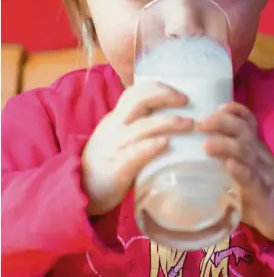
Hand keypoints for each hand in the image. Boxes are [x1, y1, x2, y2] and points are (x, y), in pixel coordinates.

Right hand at [81, 82, 192, 215]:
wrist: (80, 189)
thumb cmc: (109, 161)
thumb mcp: (119, 135)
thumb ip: (139, 125)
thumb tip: (173, 117)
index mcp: (117, 117)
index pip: (136, 92)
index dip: (159, 87)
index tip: (181, 93)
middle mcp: (115, 127)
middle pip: (139, 100)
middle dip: (165, 95)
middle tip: (187, 101)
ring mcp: (115, 146)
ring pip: (142, 126)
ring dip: (169, 121)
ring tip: (189, 124)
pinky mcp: (117, 168)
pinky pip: (135, 153)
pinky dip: (152, 145)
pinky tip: (167, 142)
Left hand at [198, 102, 273, 252]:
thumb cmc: (257, 192)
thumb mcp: (244, 169)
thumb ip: (226, 157)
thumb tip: (194, 147)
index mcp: (255, 147)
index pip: (249, 121)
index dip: (235, 111)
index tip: (216, 107)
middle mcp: (260, 155)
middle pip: (243, 131)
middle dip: (222, 122)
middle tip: (201, 123)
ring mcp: (263, 173)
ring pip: (246, 152)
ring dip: (225, 145)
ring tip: (206, 145)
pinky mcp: (263, 194)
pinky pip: (252, 179)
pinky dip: (240, 170)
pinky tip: (229, 165)